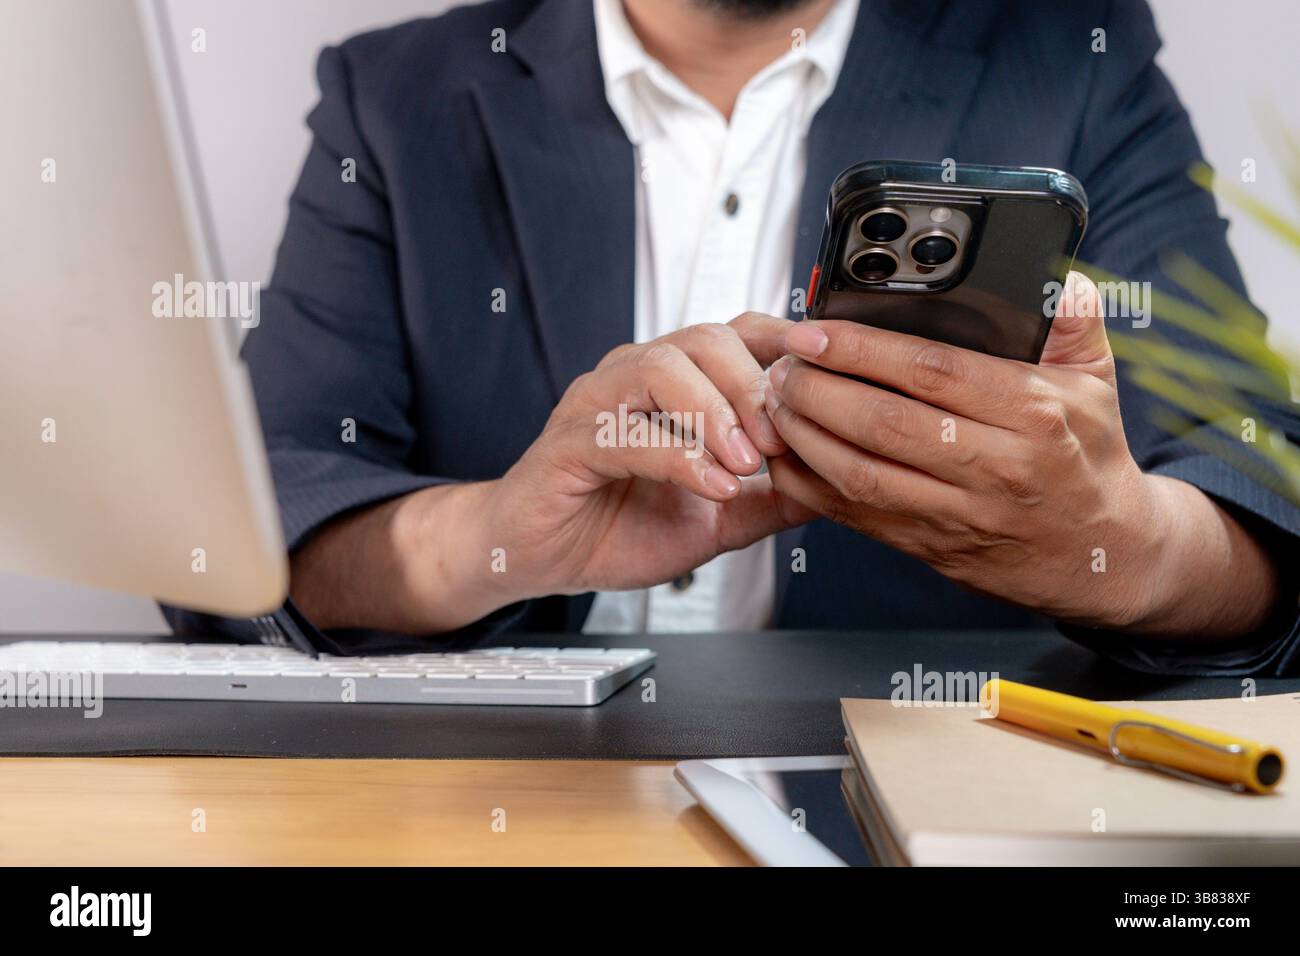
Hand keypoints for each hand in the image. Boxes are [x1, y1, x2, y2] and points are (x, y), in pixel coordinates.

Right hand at [473, 312, 812, 602]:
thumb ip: (773, 499)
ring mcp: (598, 404)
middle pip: (705, 338)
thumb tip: (835, 486)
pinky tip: (711, 486)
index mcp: (673, 384)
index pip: (736, 334)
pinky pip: (625, 433)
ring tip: (747, 464)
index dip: (783, 342)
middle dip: (754, 384)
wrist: (542, 560)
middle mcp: (635, 378)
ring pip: (662, 368)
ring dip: (716, 413)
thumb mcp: (719, 519)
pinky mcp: (569, 443)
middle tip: (781, 440)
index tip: (827, 367)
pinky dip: (677, 457)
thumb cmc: (617, 528)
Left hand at [763, 272, 1278, 635]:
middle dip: (817, 390)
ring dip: (803, 436)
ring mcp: (958, 514)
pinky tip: (783, 455)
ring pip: (861, 474)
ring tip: (771, 402)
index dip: (863, 349)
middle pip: (884, 424)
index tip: (815, 331)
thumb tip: (1057, 275)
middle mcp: (994, 467)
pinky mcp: (929, 546)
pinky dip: (809, 486)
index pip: (933, 372)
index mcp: (1033, 415)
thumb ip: (1072, 324)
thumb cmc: (1088, 458)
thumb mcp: (1096, 384)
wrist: (1100, 556)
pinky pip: (855, 516)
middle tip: (779, 365)